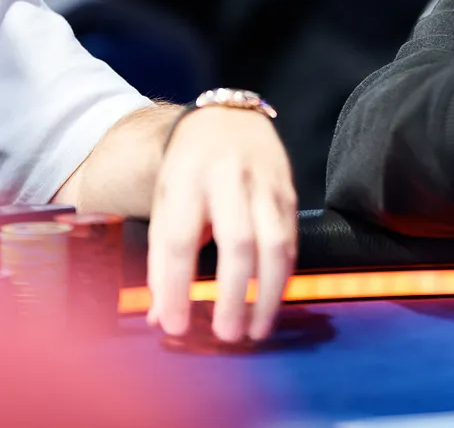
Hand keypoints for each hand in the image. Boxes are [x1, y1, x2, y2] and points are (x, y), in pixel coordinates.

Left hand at [147, 107, 296, 343]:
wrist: (226, 119)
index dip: (176, 286)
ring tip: (256, 328)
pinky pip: (291, 239)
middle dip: (234, 294)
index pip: (179, 239)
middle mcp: (228, 177)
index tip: (176, 324)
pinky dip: (283, 275)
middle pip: (237, 241)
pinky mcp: (288, 191)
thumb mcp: (165, 202)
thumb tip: (162, 315)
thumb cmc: (188, 168)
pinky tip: (273, 300)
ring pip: (275, 242)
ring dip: (269, 292)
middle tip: (227, 334)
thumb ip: (162, 258)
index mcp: (186, 179)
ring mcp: (264, 182)